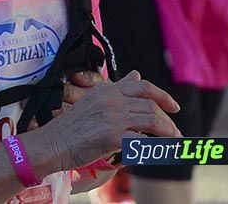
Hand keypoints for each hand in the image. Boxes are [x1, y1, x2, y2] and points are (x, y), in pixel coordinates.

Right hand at [37, 70, 180, 172]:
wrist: (52, 143)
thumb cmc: (71, 126)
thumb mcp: (93, 100)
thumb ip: (116, 88)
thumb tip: (136, 74)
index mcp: (106, 90)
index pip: (144, 87)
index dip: (163, 96)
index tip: (174, 107)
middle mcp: (111, 100)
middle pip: (151, 106)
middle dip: (168, 120)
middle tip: (175, 132)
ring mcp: (112, 117)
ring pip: (153, 121)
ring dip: (168, 133)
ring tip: (173, 142)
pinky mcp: (112, 136)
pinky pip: (142, 141)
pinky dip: (153, 147)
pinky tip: (156, 153)